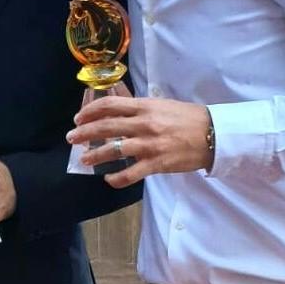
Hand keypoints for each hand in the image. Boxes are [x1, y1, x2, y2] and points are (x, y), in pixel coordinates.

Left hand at [66, 97, 212, 187]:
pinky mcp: (156, 163)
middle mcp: (143, 124)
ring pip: (113, 150)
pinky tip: (108, 179)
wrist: (212, 134)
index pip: (109, 105)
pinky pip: (130, 173)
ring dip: (94, 155)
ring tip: (83, 160)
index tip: (78, 117)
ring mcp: (149, 144)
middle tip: (72, 138)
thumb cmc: (187, 118)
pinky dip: (116, 178)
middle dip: (84, 132)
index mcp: (144, 106)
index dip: (90, 111)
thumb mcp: (161, 105)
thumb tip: (118, 109)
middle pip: (105, 126)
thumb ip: (139, 108)